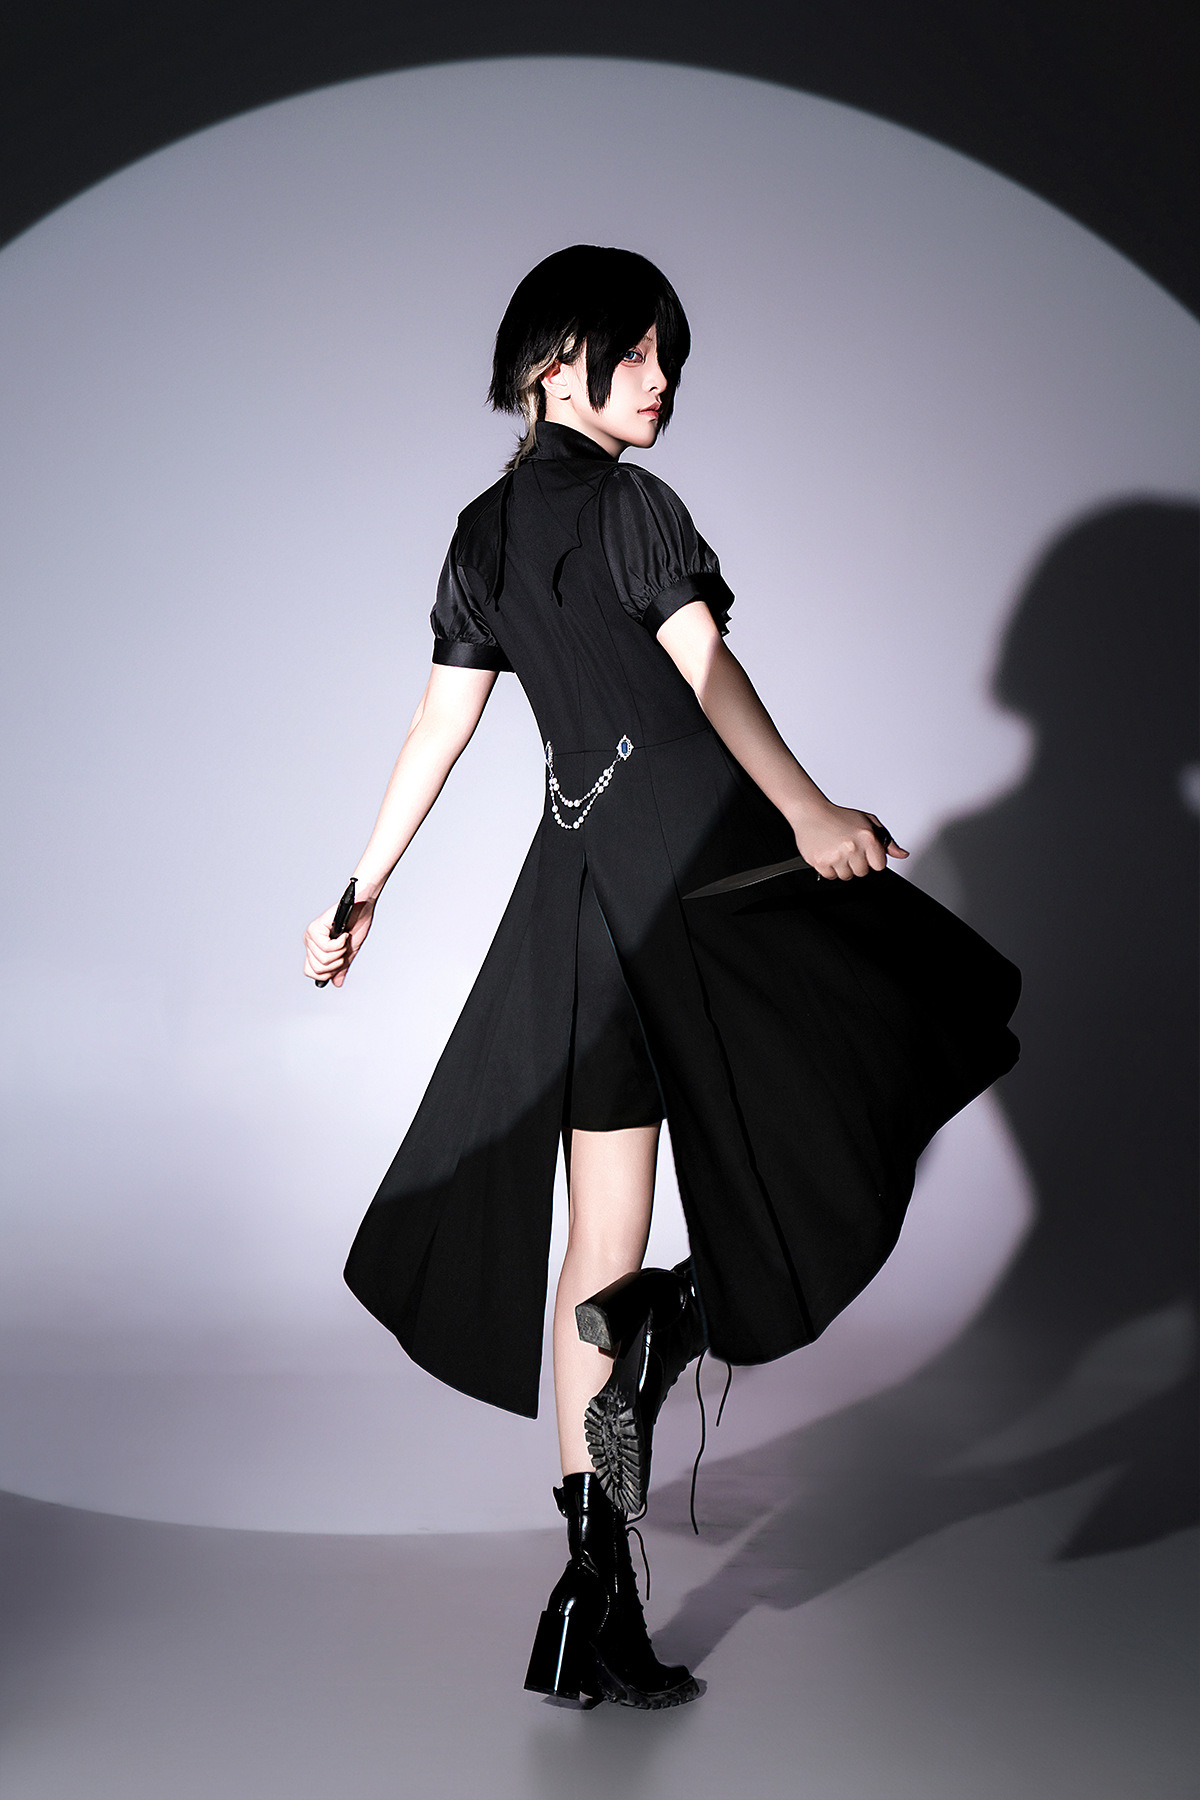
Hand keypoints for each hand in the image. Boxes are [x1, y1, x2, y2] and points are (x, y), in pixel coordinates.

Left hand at [303, 895, 374, 986]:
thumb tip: (336, 983)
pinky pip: (325, 948)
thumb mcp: (349, 953)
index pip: (310, 972)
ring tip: (343, 939)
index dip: (326, 973)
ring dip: (340, 952)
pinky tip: (343, 934)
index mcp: (314, 948)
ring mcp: (311, 934)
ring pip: (322, 960)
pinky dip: (340, 943)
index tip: (339, 961)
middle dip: (336, 963)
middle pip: (317, 969)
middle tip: (343, 948)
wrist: (363, 906)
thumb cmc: (357, 924)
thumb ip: (341, 968)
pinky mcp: (316, 927)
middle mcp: (309, 941)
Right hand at [792, 804, 908, 880]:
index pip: (879, 865)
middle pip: (862, 872)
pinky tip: (827, 853)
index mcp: (867, 837)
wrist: (811, 812)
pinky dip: (829, 869)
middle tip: (848, 849)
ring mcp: (836, 856)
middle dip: (857, 863)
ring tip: (837, 850)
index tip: (864, 852)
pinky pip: (831, 876)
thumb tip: (902, 854)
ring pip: (847, 876)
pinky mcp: (821, 862)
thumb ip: (887, 841)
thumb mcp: (868, 822)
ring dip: (843, 867)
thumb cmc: (839, 816)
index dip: (872, 859)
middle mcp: (853, 847)